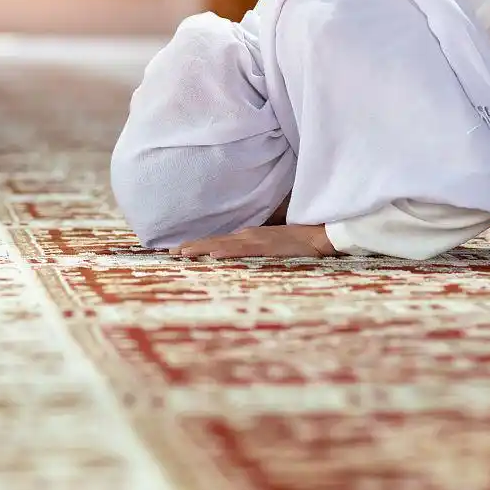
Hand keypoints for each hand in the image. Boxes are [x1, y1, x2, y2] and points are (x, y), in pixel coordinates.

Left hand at [172, 224, 336, 258]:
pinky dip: (227, 250)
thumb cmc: (297, 241)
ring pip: (223, 243)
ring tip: (183, 252)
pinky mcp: (267, 245)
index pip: (218, 240)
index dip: (197, 244)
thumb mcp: (270, 245)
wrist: (319, 235)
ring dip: (202, 247)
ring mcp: (256, 239)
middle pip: (214, 240)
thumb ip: (255, 248)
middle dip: (192, 246)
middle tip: (170, 252)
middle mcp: (248, 235)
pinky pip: (244, 249)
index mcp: (248, 236)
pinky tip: (214, 254)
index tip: (178, 249)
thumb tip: (240, 254)